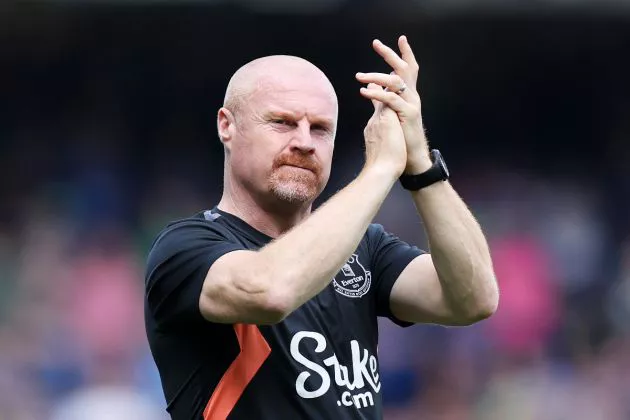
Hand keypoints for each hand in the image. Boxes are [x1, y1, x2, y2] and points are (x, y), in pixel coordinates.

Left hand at [356, 36, 431, 173]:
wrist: (410, 158)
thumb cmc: (400, 138)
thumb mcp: (388, 114)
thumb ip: (380, 98)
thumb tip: (370, 85)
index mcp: (407, 95)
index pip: (407, 70)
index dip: (404, 54)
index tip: (398, 39)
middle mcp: (412, 96)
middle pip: (404, 69)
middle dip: (390, 54)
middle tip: (376, 43)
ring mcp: (412, 104)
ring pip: (396, 82)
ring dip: (376, 76)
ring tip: (359, 76)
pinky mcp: (409, 114)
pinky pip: (391, 100)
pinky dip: (377, 94)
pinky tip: (364, 92)